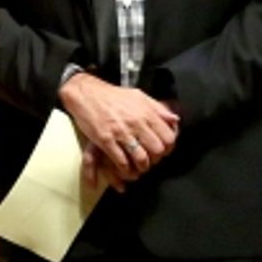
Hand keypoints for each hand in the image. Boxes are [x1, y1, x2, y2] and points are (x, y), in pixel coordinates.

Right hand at [59, 73, 179, 190]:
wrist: (87, 93)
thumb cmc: (113, 96)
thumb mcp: (139, 96)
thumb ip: (158, 109)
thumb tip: (175, 120)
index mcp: (146, 113)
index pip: (168, 137)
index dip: (168, 148)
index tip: (162, 151)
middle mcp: (136, 123)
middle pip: (157, 150)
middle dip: (156, 159)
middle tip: (151, 160)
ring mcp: (121, 132)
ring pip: (141, 158)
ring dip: (142, 166)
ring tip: (139, 167)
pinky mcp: (106, 140)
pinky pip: (121, 161)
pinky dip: (125, 168)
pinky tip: (125, 168)